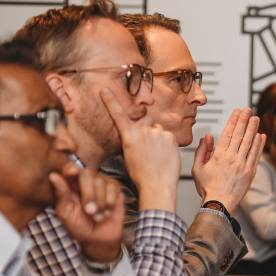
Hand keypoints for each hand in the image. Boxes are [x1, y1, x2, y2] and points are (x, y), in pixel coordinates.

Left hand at [50, 163, 123, 262]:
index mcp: (70, 184)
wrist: (98, 240)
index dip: (71, 169)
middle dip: (89, 194)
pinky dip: (109, 202)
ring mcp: (101, 182)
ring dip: (99, 203)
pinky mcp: (115, 188)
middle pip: (87, 173)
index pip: (70, 168)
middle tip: (89, 211)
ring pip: (101, 182)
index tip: (71, 173)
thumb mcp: (66, 212)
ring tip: (97, 215)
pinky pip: (113, 188)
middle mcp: (86, 180)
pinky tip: (107, 211)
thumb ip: (61, 194)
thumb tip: (53, 175)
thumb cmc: (79, 226)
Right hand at [101, 88, 179, 211]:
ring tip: (157, 156)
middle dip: (146, 130)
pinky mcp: (170, 136)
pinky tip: (164, 156)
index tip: (105, 91)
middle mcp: (143, 131)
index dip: (110, 101)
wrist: (157, 185)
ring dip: (157, 138)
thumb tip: (137, 135)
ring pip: (157, 130)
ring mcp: (157, 132)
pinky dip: (166, 144)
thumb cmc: (141, 176)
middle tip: (148, 148)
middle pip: (144, 122)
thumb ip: (132, 141)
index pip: (118, 114)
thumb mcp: (128, 157)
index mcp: (129, 136)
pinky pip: (167, 136)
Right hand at [192, 108, 265, 212]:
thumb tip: (207, 137)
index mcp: (219, 156)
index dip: (233, 120)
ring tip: (256, 118)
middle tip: (248, 109)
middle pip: (240, 135)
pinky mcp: (250, 172)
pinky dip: (259, 145)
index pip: (228, 133)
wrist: (219, 204)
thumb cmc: (207, 188)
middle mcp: (232, 158)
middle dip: (244, 120)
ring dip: (253, 129)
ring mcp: (242, 165)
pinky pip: (256, 155)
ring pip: (249, 143)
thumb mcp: (197, 168)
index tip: (237, 111)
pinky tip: (261, 136)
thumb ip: (202, 151)